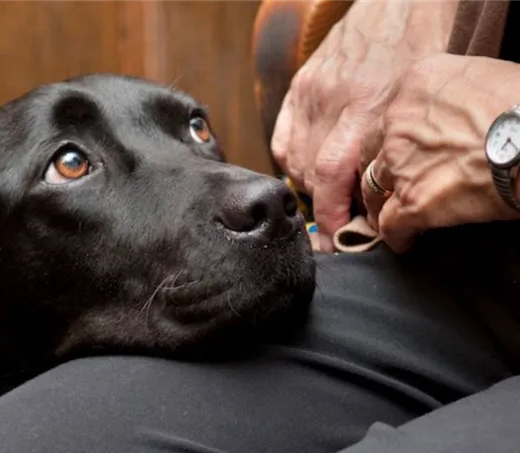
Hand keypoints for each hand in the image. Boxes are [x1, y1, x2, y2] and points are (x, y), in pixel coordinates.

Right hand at [270, 0, 456, 251]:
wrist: (396, 8)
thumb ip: (390, 152)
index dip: (330, 214)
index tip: (336, 239)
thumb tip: (377, 201)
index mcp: (366, 108)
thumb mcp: (415, 109)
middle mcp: (331, 103)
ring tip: (329, 193)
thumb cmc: (417, 57)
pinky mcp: (298, 88)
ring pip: (293, 161)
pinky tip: (307, 169)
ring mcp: (309, 95)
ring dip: (309, 186)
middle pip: (311, 173)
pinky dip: (291, 164)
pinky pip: (281, 141)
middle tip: (341, 220)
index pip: (331, 174)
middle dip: (324, 206)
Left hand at [360, 53, 519, 252]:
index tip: (404, 149)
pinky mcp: (412, 200)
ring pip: (371, 187)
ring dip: (378, 203)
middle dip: (378, 168)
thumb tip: (462, 112)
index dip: (394, 136)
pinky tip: (405, 241)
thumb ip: (455, 93)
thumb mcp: (486, 77)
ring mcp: (400, 161)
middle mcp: (397, 120)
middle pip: (371, 149)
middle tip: (388, 183)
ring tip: (388, 215)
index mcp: (416, 84)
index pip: (391, 113)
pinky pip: (389, 224)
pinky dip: (395, 235)